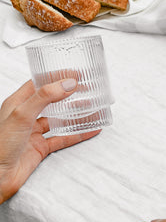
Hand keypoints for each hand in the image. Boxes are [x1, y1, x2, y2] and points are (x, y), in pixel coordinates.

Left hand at [0, 79, 99, 202]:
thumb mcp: (21, 115)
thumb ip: (44, 97)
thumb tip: (65, 84)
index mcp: (16, 104)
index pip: (38, 84)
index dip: (56, 77)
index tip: (74, 73)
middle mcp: (25, 116)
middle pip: (51, 100)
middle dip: (69, 94)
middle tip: (86, 88)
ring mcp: (33, 132)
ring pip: (59, 119)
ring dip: (76, 113)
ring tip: (92, 106)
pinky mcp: (40, 147)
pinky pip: (63, 138)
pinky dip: (78, 133)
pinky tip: (89, 129)